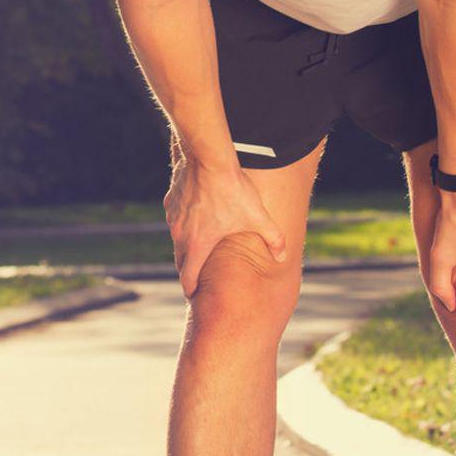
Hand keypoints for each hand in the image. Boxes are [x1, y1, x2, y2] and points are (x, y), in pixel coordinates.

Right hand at [164, 155, 287, 299]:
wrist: (209, 158)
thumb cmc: (233, 190)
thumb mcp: (258, 217)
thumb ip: (273, 239)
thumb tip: (284, 256)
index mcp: (198, 245)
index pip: (188, 277)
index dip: (192, 290)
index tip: (195, 296)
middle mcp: (180, 235)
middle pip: (180, 261)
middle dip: (189, 271)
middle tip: (198, 279)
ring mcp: (173, 217)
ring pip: (177, 238)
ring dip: (186, 245)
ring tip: (200, 245)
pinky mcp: (171, 200)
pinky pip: (176, 218)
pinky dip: (184, 222)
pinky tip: (196, 215)